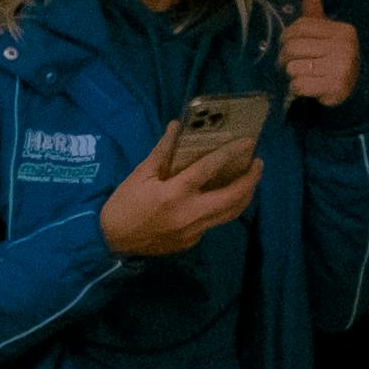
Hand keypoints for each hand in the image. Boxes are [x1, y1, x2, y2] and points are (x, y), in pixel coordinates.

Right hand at [100, 126, 260, 257]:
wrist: (112, 242)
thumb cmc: (123, 205)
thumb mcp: (139, 176)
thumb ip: (162, 153)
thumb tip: (176, 127)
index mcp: (173, 194)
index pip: (209, 169)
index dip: (230, 154)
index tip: (247, 143)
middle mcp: (188, 213)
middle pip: (233, 197)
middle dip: (251, 179)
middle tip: (257, 163)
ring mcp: (193, 230)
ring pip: (231, 213)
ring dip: (245, 195)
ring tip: (249, 180)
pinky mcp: (192, 241)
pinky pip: (215, 222)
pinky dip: (224, 208)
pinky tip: (222, 198)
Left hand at [280, 0, 358, 107]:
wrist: (350, 88)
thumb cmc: (332, 59)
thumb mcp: (327, 36)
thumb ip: (316, 18)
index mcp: (342, 31)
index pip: (300, 27)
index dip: (286, 37)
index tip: (287, 45)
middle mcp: (344, 46)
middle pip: (292, 47)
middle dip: (284, 58)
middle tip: (291, 64)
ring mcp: (341, 67)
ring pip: (293, 67)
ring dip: (292, 74)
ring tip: (303, 74)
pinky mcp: (334, 86)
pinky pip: (298, 85)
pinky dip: (296, 88)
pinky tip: (308, 86)